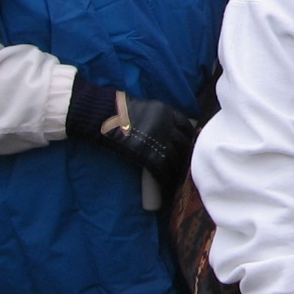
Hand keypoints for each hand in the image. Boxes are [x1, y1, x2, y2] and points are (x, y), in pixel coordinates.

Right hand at [69, 81, 194, 188]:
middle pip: (184, 145)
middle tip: (184, 168)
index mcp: (167, 112)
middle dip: (185, 158)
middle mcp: (167, 125)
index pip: (186, 128)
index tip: (187, 149)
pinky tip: (166, 185)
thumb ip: (159, 118)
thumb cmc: (120, 111)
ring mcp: (159, 140)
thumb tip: (166, 131)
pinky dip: (166, 179)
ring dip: (177, 171)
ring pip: (175, 159)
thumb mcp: (146, 108)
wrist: (106, 114)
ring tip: (176, 180)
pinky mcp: (149, 154)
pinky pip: (162, 170)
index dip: (188, 140)